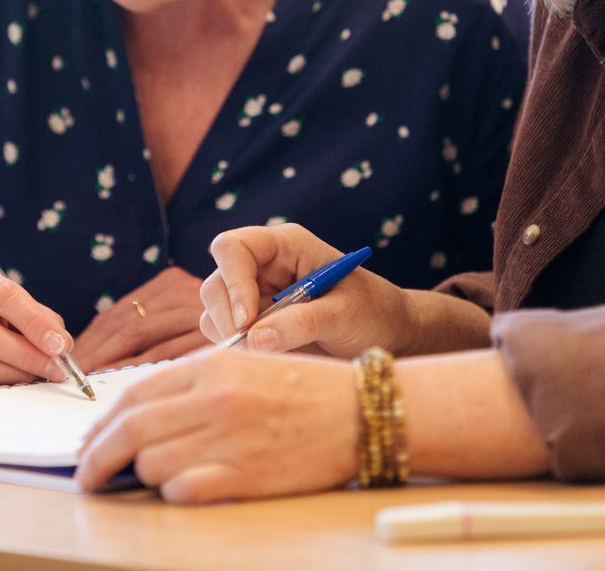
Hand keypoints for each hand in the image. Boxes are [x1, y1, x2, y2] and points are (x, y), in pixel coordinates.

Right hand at [0, 256, 73, 392]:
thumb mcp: (6, 295)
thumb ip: (35, 315)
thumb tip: (60, 346)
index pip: (0, 295)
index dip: (34, 322)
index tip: (60, 344)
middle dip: (26, 355)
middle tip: (55, 367)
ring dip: (14, 374)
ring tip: (38, 375)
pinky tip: (16, 383)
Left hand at [72, 267, 208, 372]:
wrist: (274, 333)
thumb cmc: (216, 331)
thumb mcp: (179, 320)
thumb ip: (145, 328)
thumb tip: (94, 353)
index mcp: (170, 283)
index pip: (120, 311)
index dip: (91, 337)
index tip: (68, 359)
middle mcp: (183, 289)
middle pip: (125, 320)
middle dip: (94, 350)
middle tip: (70, 373)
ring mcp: (197, 309)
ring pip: (138, 333)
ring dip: (108, 358)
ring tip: (87, 378)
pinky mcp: (208, 333)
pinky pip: (163, 352)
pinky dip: (136, 365)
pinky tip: (118, 380)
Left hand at [75, 350, 357, 501]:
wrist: (362, 412)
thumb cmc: (305, 390)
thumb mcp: (245, 365)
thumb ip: (195, 385)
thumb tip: (142, 415)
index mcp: (210, 367)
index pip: (132, 396)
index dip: (101, 425)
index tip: (89, 443)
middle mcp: (213, 400)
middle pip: (129, 432)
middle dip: (97, 458)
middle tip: (87, 476)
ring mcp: (229, 438)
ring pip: (152, 464)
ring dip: (143, 477)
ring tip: (154, 480)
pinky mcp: (246, 476)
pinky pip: (185, 491)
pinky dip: (174, 494)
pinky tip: (183, 490)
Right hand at [198, 224, 415, 356]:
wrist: (390, 337)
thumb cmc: (374, 313)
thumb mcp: (344, 316)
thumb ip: (301, 323)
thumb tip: (254, 339)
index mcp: (285, 246)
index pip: (233, 248)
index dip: (233, 281)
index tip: (249, 320)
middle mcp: (263, 266)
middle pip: (216, 284)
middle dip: (229, 318)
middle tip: (255, 348)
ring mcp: (255, 296)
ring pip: (214, 313)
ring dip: (233, 339)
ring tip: (274, 354)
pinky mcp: (254, 325)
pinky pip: (226, 337)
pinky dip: (238, 352)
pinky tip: (272, 359)